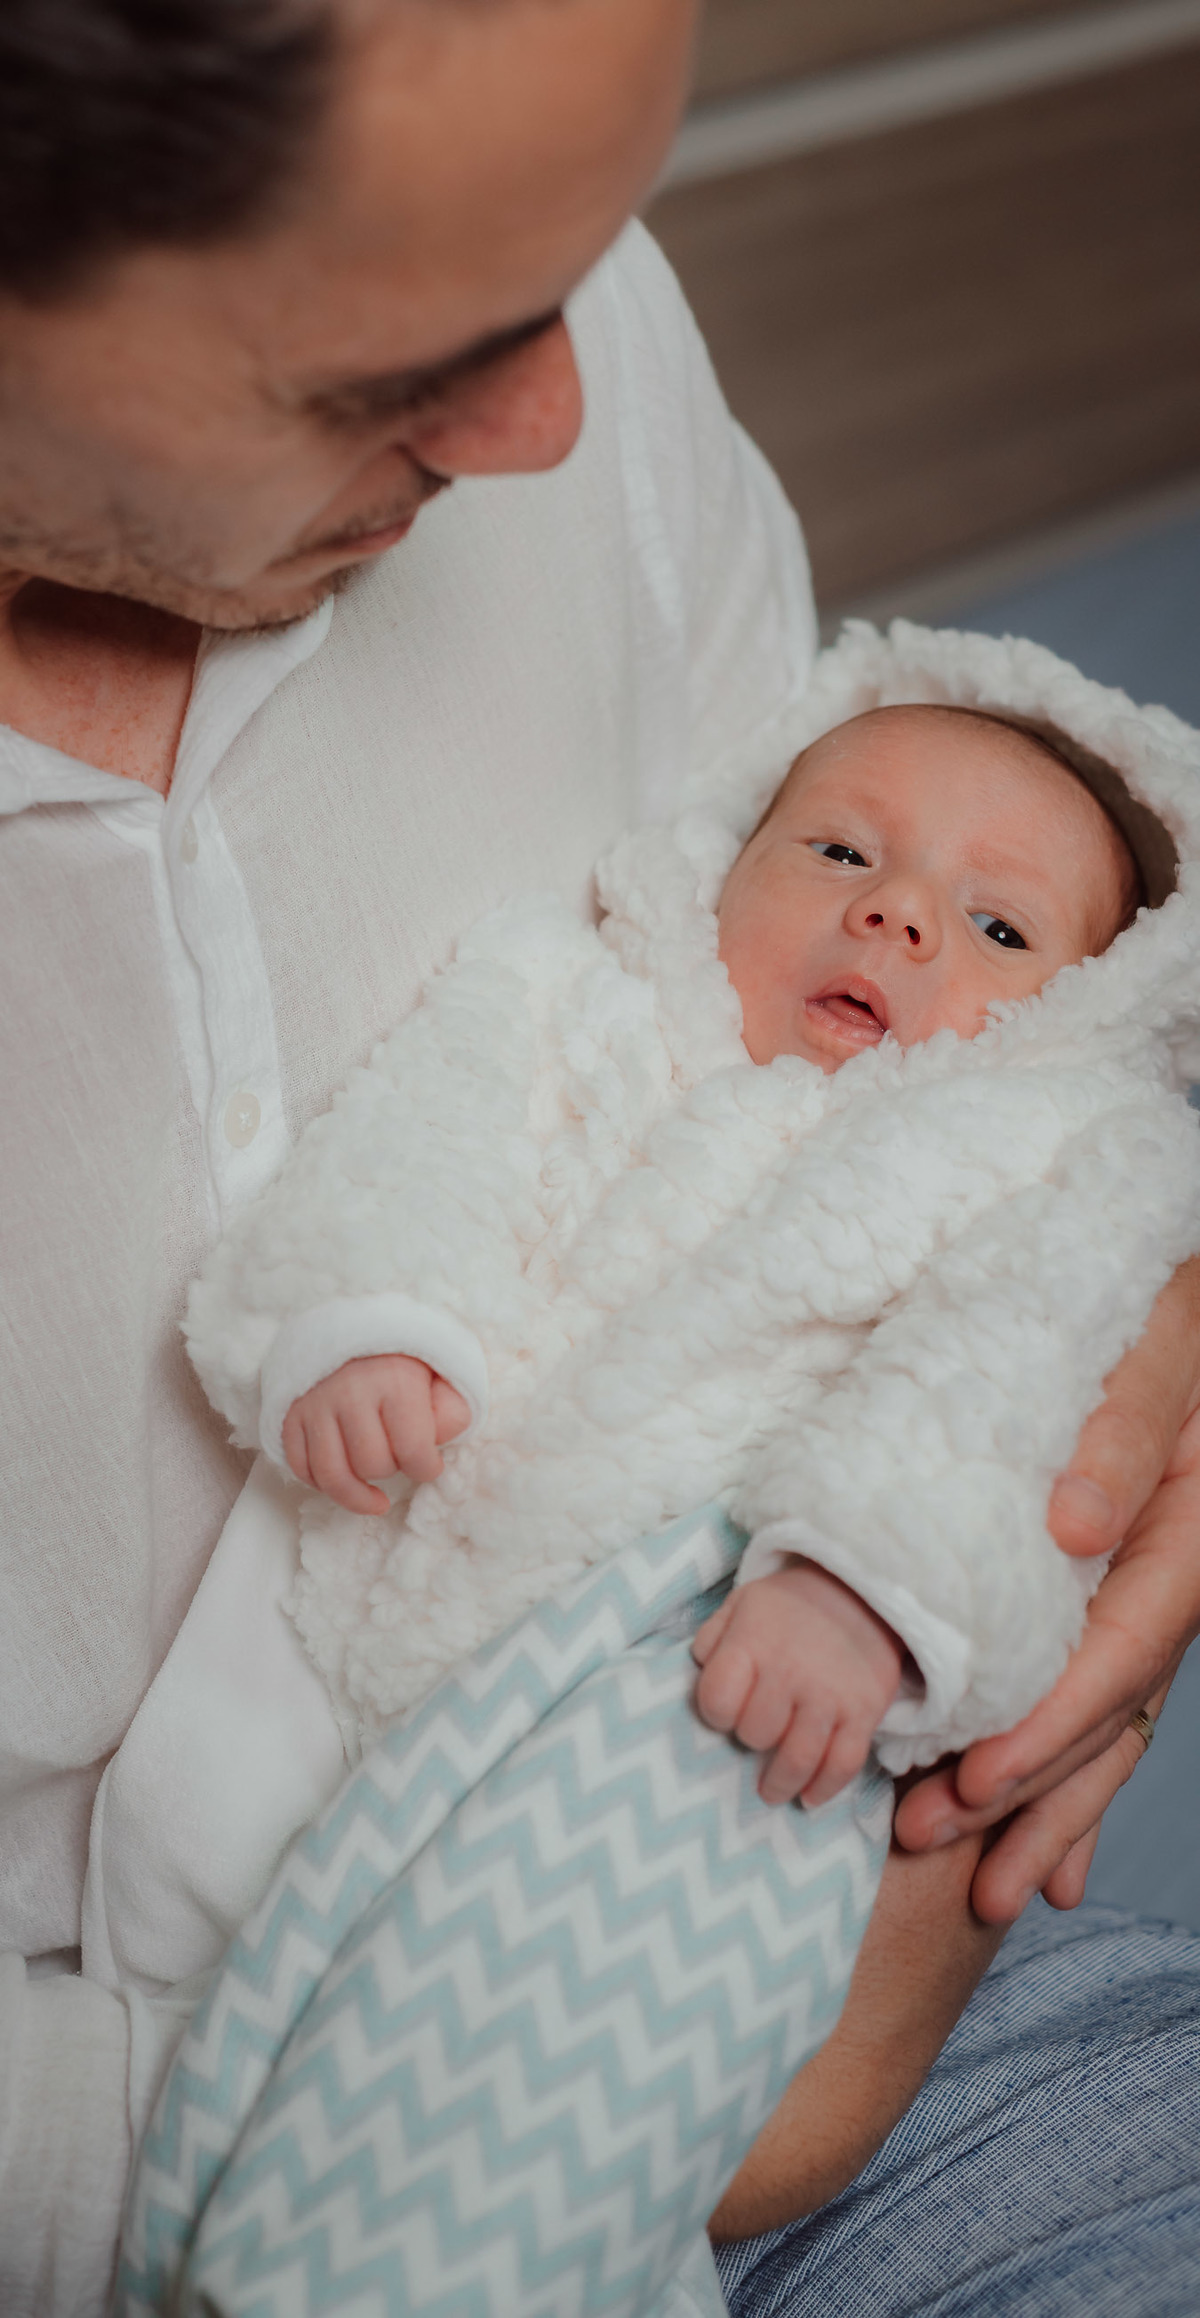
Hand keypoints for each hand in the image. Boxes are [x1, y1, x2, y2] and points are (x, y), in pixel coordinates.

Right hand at [281, 1353, 470, 1513]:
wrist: (356, 1324)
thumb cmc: (405, 1359)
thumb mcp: (444, 1376)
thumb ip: (451, 1413)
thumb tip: (432, 1449)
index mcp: (395, 1381)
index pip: (414, 1453)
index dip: (427, 1469)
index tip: (429, 1462)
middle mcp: (350, 1393)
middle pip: (372, 1466)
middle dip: (392, 1469)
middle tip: (398, 1452)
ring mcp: (315, 1404)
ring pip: (332, 1475)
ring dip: (356, 1492)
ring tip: (375, 1497)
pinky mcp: (292, 1414)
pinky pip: (300, 1467)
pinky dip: (320, 1484)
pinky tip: (344, 1480)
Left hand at [692, 1560, 903, 1806]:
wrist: (860, 1592)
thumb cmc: (789, 1607)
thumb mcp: (741, 1604)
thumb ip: (713, 1638)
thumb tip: (700, 1670)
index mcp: (753, 1643)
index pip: (717, 1700)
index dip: (715, 1713)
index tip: (725, 1713)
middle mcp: (790, 1671)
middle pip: (756, 1734)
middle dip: (752, 1738)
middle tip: (757, 1735)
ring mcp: (830, 1694)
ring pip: (798, 1759)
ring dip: (781, 1783)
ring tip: (771, 1792)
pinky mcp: (865, 1710)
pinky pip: (844, 1763)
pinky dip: (825, 1787)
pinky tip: (810, 1797)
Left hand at [895, 1255, 1199, 1920]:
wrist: (1172, 1286)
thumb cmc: (1159, 1299)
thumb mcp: (1157, 1344)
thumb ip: (1122, 1425)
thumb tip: (1073, 1526)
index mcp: (1187, 1537)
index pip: (1119, 1655)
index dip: (1048, 1727)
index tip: (974, 1778)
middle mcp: (1171, 1580)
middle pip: (1105, 1713)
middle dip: (1024, 1793)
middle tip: (926, 1842)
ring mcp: (1145, 1595)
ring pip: (1103, 1726)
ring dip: (1045, 1809)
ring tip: (985, 1891)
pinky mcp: (1114, 1592)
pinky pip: (1097, 1699)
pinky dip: (1070, 1773)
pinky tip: (1052, 1858)